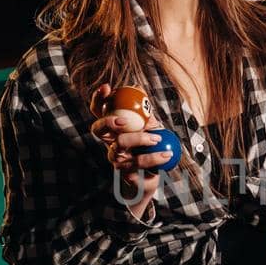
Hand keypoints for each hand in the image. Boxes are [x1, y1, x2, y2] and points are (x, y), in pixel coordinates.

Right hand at [88, 83, 170, 209]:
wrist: (154, 176)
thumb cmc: (150, 147)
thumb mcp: (150, 126)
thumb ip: (145, 111)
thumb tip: (139, 89)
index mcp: (113, 128)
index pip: (99, 111)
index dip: (98, 99)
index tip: (107, 87)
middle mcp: (109, 142)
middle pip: (99, 129)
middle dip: (108, 121)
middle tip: (125, 120)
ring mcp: (115, 158)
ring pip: (119, 145)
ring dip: (139, 139)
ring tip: (158, 138)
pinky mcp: (124, 173)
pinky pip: (137, 163)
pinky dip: (154, 157)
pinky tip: (167, 154)